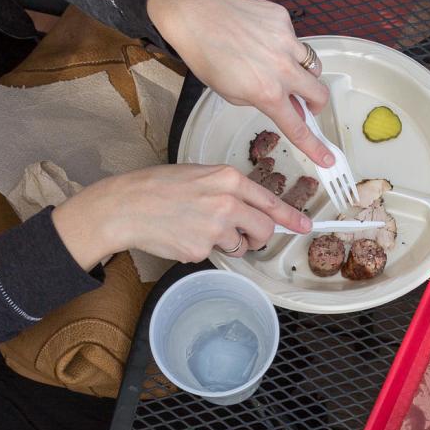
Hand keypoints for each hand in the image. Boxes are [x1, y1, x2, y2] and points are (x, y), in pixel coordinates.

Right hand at [51, 164, 309, 270]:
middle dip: (259, 237)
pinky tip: (184, 235)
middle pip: (263, 230)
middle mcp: (226, 202)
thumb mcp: (198, 175)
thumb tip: (252, 206)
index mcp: (226, 178)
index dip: (290, 217)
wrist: (125, 206)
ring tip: (198, 227)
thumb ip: (228, 189)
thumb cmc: (157, 188)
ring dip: (227, 242)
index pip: (269, 201)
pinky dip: (203, 248)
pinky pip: (215, 254)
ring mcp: (215, 228)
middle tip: (246, 236)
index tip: (304, 226)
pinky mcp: (201, 249)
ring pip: (240, 245)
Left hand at [147, 0, 333, 166]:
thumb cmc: (207, 57)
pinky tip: (263, 40)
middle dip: (316, 104)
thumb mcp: (232, 94)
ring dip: (303, 74)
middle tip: (306, 104)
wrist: (196, 15)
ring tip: (282, 68)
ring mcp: (286, 42)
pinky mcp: (283, 20)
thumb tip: (290, 107)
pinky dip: (285, 46)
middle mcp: (282, 69)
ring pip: (313, 66)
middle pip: (320, 94)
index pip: (298, 128)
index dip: (314, 147)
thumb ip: (265, 103)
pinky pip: (295, 40)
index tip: (327, 158)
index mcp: (267, 93)